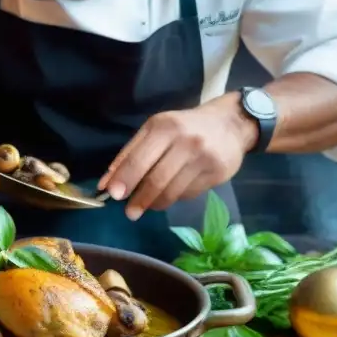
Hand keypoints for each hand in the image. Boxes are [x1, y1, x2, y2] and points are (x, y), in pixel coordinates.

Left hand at [98, 94, 258, 220]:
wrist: (230, 124)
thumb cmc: (185, 126)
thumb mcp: (156, 129)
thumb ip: (130, 153)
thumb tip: (106, 183)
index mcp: (164, 126)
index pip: (139, 158)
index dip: (124, 179)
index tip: (113, 195)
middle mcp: (185, 141)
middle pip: (156, 178)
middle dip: (139, 199)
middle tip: (130, 212)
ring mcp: (203, 158)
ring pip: (173, 191)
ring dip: (156, 203)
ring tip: (148, 206)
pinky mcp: (217, 173)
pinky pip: (189, 194)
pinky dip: (175, 198)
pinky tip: (172, 193)